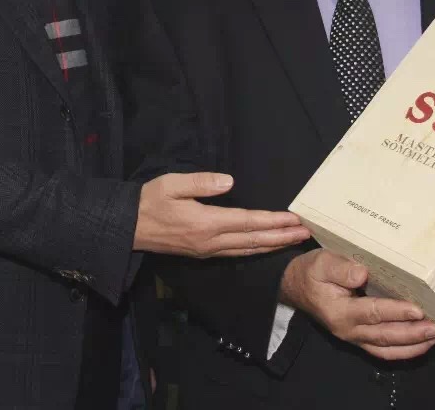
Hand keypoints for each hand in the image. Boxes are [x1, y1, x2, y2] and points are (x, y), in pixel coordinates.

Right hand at [133, 172, 310, 257]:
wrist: (128, 228)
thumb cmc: (149, 201)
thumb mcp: (171, 184)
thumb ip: (201, 182)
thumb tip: (229, 181)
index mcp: (205, 223)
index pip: (247, 222)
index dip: (272, 221)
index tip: (293, 218)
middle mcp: (210, 241)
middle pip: (253, 240)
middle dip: (281, 236)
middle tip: (305, 233)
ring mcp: (207, 250)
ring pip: (247, 250)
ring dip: (272, 245)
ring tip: (293, 240)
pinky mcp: (203, 253)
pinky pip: (236, 253)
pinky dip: (256, 250)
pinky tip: (266, 247)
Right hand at [279, 250, 434, 360]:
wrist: (296, 287)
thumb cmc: (311, 272)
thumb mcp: (320, 262)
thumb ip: (340, 268)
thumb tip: (362, 274)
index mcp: (339, 311)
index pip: (373, 313)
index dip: (396, 312)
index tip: (417, 310)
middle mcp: (348, 330)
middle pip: (385, 336)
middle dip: (412, 334)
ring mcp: (354, 337)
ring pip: (386, 349)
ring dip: (412, 346)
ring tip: (433, 338)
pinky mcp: (359, 338)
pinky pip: (382, 351)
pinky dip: (403, 351)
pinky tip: (419, 344)